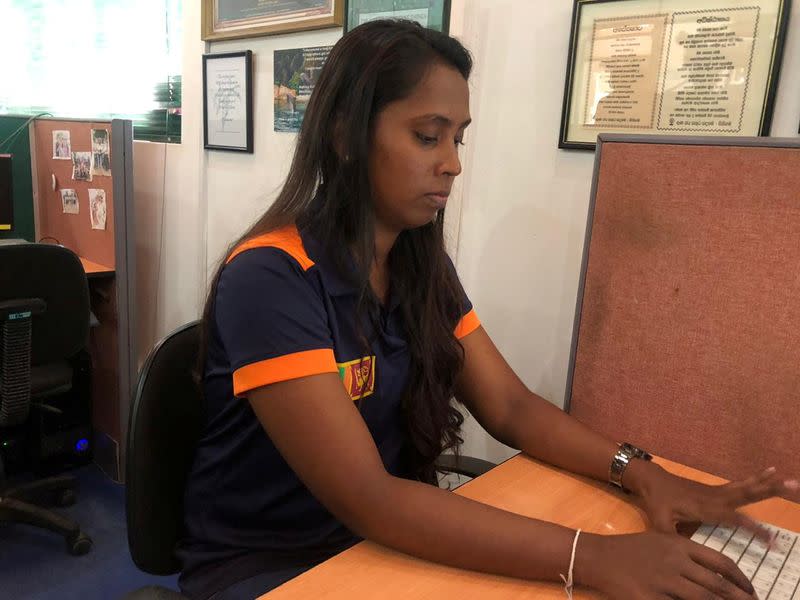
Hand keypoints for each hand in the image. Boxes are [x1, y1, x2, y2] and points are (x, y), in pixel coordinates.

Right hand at [576, 531, 756, 598]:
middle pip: (717, 586)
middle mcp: (675, 562)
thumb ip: (688, 555)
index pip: (721, 563)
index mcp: (680, 545)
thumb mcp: (661, 541)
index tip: (752, 592)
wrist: (600, 556)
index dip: (741, 580)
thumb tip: (717, 575)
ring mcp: (663, 582)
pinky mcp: (650, 598)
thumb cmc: (631, 548)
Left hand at [629, 462, 798, 542]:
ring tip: (790, 479)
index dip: (754, 531)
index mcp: (706, 508)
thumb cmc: (656, 502)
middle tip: (795, 485)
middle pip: (748, 494)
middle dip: (770, 491)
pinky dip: (755, 480)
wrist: (651, 480)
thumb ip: (671, 538)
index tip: (773, 542)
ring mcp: (717, 492)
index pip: (736, 519)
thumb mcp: (659, 522)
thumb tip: (678, 554)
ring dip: (768, 483)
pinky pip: (739, 485)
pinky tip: (768, 472)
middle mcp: (716, 498)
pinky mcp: (715, 490)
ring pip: (746, 488)